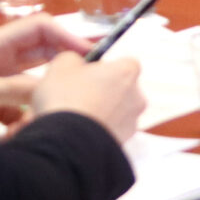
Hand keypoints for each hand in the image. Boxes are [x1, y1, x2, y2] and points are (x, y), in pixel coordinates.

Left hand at [0, 14, 89, 125]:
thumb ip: (16, 89)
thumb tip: (50, 90)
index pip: (40, 27)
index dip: (66, 35)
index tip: (87, 53)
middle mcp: (0, 57)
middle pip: (42, 51)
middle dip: (61, 64)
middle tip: (84, 78)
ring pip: (35, 81)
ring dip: (41, 95)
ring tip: (48, 109)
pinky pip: (22, 103)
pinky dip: (26, 115)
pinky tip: (22, 128)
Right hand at [30, 49, 144, 143]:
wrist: (67, 142)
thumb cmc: (66, 98)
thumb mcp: (61, 65)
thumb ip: (73, 57)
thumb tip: (76, 62)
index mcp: (128, 70)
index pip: (122, 63)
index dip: (102, 68)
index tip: (85, 75)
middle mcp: (137, 95)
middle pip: (120, 88)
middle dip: (102, 91)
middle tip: (76, 97)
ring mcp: (132, 121)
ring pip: (116, 111)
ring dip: (100, 112)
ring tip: (74, 117)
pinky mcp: (123, 141)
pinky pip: (110, 131)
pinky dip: (98, 131)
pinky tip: (79, 132)